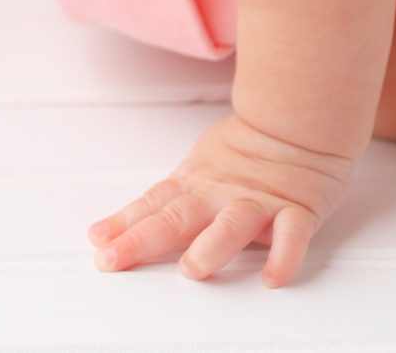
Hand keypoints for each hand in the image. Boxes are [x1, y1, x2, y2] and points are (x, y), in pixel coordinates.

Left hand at [87, 111, 352, 286]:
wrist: (298, 118)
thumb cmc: (248, 148)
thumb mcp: (200, 165)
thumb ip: (174, 195)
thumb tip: (131, 220)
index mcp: (196, 184)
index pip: (152, 205)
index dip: (123, 223)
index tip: (97, 240)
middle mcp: (221, 194)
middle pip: (176, 218)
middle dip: (141, 240)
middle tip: (112, 259)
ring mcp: (258, 202)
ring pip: (232, 225)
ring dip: (211, 246)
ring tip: (193, 269)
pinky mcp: (297, 210)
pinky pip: (292, 235)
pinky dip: (284, 256)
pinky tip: (273, 277)